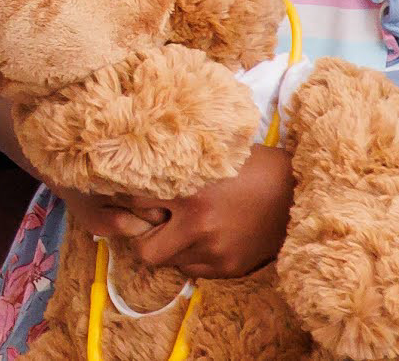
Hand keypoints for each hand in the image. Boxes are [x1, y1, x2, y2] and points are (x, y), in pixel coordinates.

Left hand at [125, 145, 292, 282]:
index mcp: (189, 195)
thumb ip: (174, 166)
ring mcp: (217, 253)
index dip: (126, 197)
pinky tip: (199, 236)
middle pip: (144, 249)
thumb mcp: (209, 157)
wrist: (299, 191)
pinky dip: (189, 255)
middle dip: (141, 236)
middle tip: (148, 220)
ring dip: (166, 245)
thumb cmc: (250, 165)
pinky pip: (192, 269)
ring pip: (168, 262)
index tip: (126, 191)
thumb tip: (134, 155)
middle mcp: (200, 228)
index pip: (133, 203)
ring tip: (176, 225)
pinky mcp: (231, 267)